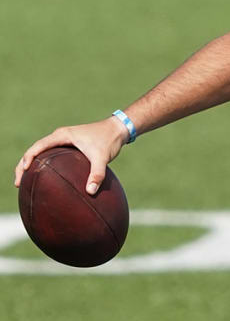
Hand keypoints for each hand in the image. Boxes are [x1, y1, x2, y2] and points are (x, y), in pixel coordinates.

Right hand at [14, 118, 130, 194]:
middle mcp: (60, 137)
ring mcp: (64, 141)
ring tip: (26, 183)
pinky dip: (45, 166)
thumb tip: (90, 191)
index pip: (37, 147)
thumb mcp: (103, 157)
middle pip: (34, 151)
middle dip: (23, 166)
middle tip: (18, 183)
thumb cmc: (109, 140)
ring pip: (42, 153)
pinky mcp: (69, 146)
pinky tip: (46, 179)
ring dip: (32, 166)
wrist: (119, 129)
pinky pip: (52, 156)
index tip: (23, 173)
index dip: (27, 160)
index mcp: (62, 136)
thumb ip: (97, 174)